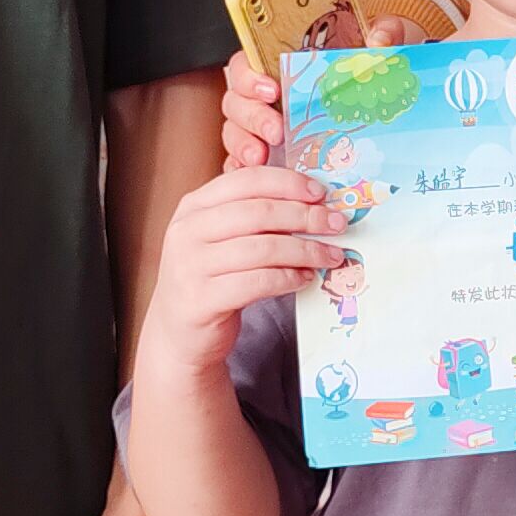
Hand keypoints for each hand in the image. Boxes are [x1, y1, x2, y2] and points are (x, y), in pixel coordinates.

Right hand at [141, 168, 345, 376]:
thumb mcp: (219, 239)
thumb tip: (311, 201)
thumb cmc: (209, 280)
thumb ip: (252, 216)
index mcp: (193, 207)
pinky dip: (289, 278)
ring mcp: (190, 266)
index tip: (320, 192)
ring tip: (330, 255)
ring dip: (305, 250)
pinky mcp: (202, 300)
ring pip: (263, 248)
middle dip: (305, 216)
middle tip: (336, 223)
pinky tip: (306, 278)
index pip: (246, 180)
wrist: (179, 334)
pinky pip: (258, 282)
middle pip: (259, 212)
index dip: (287, 183)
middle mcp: (187, 232)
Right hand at [218, 16, 433, 169]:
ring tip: (262, 158)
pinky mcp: (268, 157)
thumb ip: (384, 32)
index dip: (250, 76)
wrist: (388, 108)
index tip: (272, 89)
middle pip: (236, 102)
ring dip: (244, 145)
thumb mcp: (384, 45)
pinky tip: (259, 178)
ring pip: (235, 133)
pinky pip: (243, 164)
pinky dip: (246, 170)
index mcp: (282, 64)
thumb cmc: (374, 73)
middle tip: (277, 132)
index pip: (245, 64)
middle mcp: (265, 96)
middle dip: (252, 117)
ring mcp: (262, 128)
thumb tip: (379, 40)